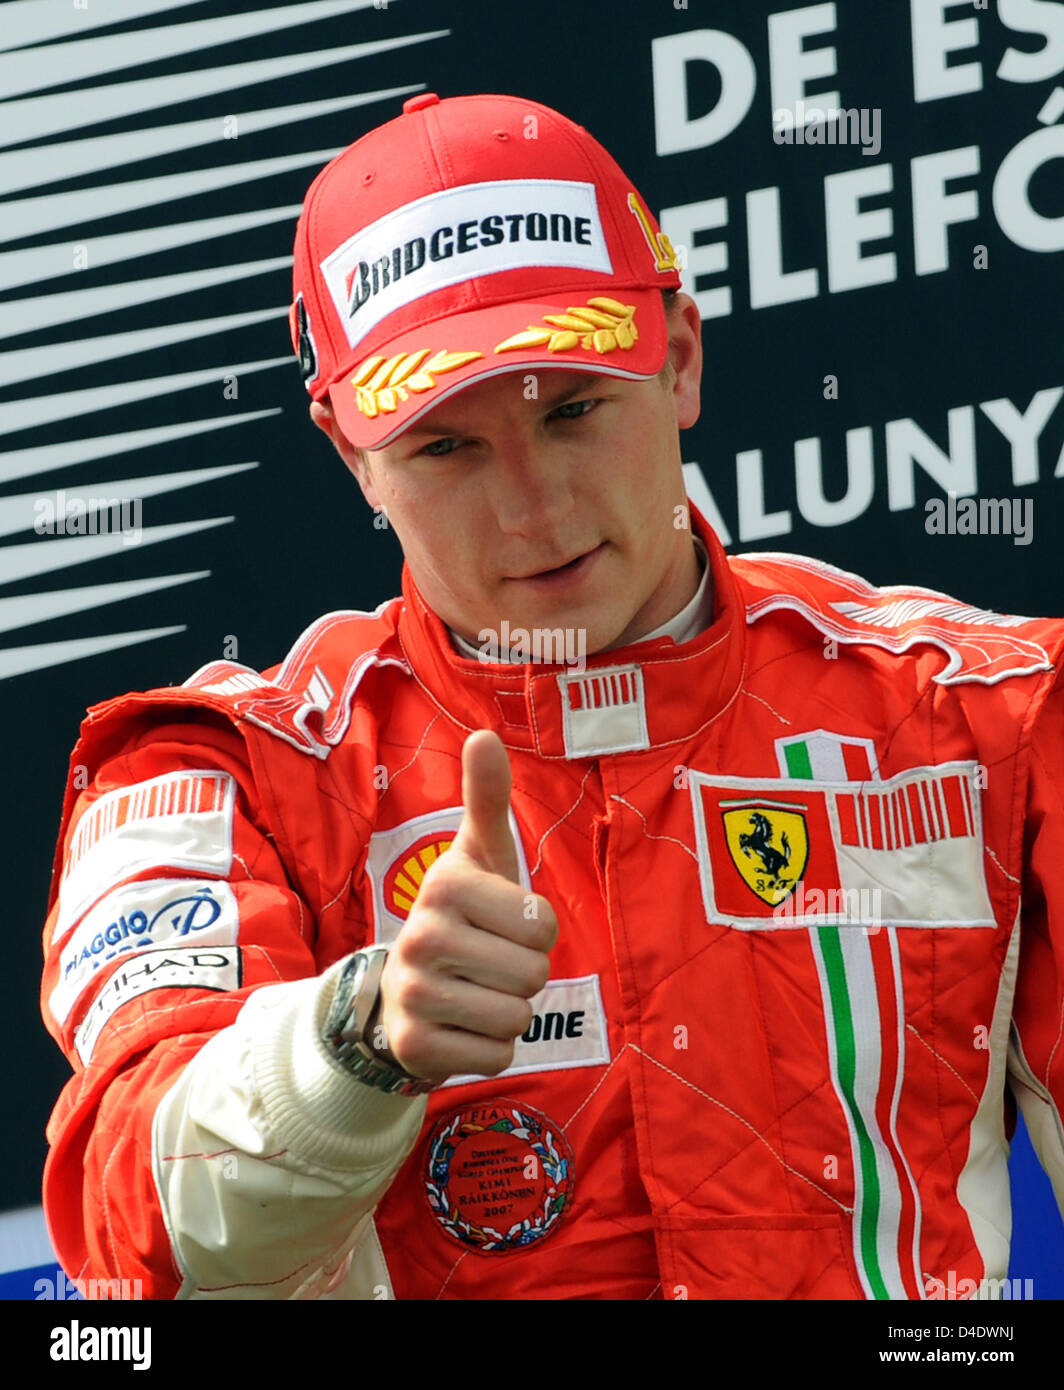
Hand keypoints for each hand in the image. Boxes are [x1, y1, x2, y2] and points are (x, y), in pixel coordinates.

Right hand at [374, 730, 556, 1081]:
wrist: (401, 991)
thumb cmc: (463, 915)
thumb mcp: (478, 856)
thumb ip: (487, 798)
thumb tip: (484, 734)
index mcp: (445, 884)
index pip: (543, 924)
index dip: (536, 930)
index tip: (502, 923)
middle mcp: (421, 935)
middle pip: (534, 974)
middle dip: (524, 974)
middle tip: (489, 963)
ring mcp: (414, 994)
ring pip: (518, 1016)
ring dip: (509, 1010)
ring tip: (475, 991)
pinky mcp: (415, 1046)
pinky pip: (498, 1054)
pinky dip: (491, 1046)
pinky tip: (461, 1025)